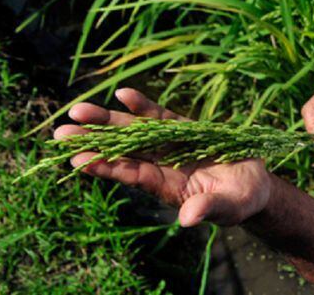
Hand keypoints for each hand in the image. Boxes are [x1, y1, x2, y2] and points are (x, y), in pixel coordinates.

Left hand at [53, 88, 271, 227]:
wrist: (253, 184)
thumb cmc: (240, 200)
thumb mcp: (230, 207)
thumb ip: (209, 209)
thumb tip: (187, 218)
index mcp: (169, 187)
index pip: (133, 175)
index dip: (108, 166)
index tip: (79, 160)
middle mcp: (163, 165)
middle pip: (123, 150)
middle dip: (94, 141)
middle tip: (60, 135)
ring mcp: (171, 145)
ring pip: (134, 130)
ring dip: (108, 120)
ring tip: (77, 110)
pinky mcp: (184, 129)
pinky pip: (158, 116)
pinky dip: (142, 105)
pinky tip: (122, 94)